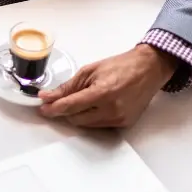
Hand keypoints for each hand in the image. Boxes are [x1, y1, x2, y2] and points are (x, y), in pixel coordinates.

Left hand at [38, 44, 177, 127]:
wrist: (148, 69)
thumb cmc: (121, 66)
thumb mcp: (90, 71)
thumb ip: (68, 87)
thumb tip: (49, 96)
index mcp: (102, 93)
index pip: (71, 106)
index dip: (53, 108)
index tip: (43, 108)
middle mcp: (111, 110)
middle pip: (76, 119)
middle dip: (65, 111)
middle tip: (59, 101)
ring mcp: (119, 120)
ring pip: (86, 125)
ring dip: (78, 115)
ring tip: (83, 99)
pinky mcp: (124, 125)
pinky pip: (99, 126)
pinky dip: (92, 117)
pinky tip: (95, 105)